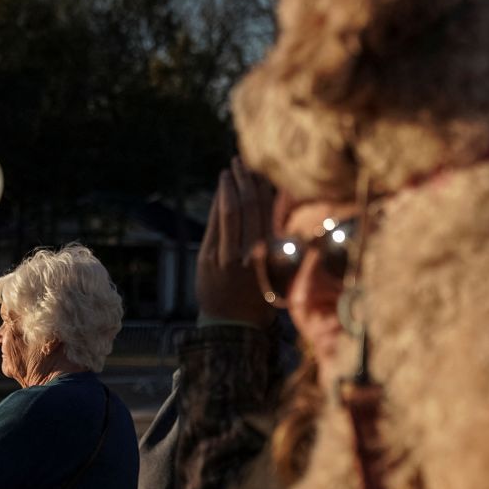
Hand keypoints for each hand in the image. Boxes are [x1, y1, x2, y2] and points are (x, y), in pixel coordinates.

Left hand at [196, 158, 275, 328]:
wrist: (232, 326)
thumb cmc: (261, 297)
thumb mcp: (279, 273)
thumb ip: (279, 243)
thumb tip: (281, 203)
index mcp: (273, 257)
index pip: (270, 212)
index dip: (264, 187)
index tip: (262, 169)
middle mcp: (251, 255)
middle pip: (249, 207)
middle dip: (245, 181)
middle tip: (242, 162)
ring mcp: (226, 257)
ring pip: (230, 213)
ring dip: (229, 187)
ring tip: (230, 169)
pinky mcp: (208, 259)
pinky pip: (215, 225)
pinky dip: (218, 204)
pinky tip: (221, 190)